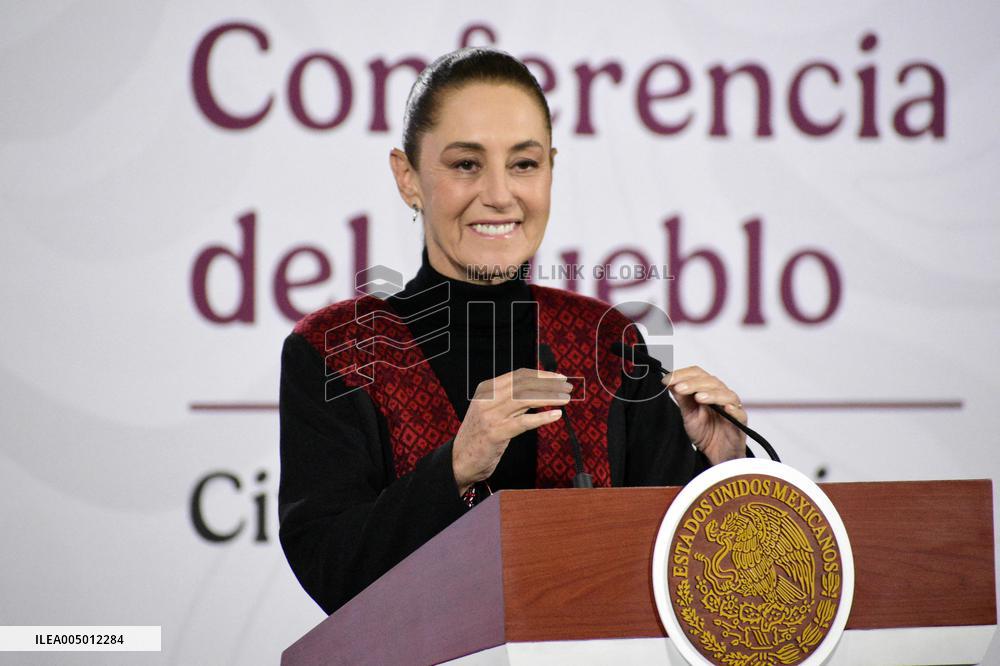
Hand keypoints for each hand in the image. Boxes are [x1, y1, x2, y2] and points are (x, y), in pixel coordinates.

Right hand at [452, 368, 571, 493]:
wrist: (459, 460)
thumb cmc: (479, 436)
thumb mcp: (490, 411)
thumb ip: (510, 400)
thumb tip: (540, 391)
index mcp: (486, 389)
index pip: (519, 375)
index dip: (542, 375)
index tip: (558, 378)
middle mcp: (487, 399)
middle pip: (524, 384)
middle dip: (549, 384)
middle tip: (567, 387)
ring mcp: (491, 416)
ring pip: (525, 399)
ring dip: (549, 397)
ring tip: (566, 399)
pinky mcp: (496, 434)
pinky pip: (524, 422)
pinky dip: (542, 417)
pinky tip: (556, 415)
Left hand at [664, 366, 746, 465]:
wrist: (717, 453)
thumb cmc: (706, 432)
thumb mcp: (688, 414)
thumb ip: (682, 399)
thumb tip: (670, 383)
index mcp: (708, 390)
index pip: (697, 374)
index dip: (682, 374)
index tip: (667, 380)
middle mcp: (720, 394)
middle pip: (710, 381)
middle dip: (692, 383)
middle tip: (679, 388)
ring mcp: (732, 406)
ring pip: (725, 394)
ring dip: (711, 394)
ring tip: (698, 397)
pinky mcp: (740, 421)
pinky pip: (740, 412)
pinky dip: (734, 409)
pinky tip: (726, 408)